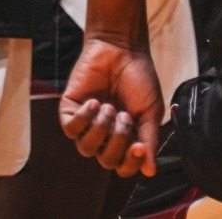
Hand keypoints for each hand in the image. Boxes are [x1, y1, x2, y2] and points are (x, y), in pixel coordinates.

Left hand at [59, 36, 162, 176]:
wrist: (122, 49)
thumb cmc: (139, 78)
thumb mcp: (151, 110)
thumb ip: (150, 139)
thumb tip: (151, 172)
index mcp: (127, 137)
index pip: (124, 166)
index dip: (130, 163)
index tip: (139, 147)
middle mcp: (105, 135)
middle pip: (106, 160)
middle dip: (117, 139)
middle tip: (125, 115)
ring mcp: (87, 125)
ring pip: (86, 148)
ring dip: (101, 128)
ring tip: (109, 106)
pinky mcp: (70, 112)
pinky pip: (71, 130)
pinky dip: (84, 118)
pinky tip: (94, 102)